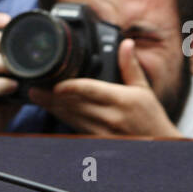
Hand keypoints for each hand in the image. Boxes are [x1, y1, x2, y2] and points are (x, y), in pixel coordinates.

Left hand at [28, 39, 179, 137]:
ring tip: (36, 95)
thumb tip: (126, 43)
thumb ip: (130, 66)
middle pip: (75, 105)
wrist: (158, 147)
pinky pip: (75, 128)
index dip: (71, 87)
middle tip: (34, 86)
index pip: (91, 91)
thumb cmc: (151, 119)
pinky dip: (62, 118)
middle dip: (52, 96)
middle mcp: (109, 117)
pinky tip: (51, 109)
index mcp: (121, 100)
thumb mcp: (144, 90)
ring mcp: (101, 131)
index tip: (56, 83)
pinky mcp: (96, 140)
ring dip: (53, 107)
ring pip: (71, 117)